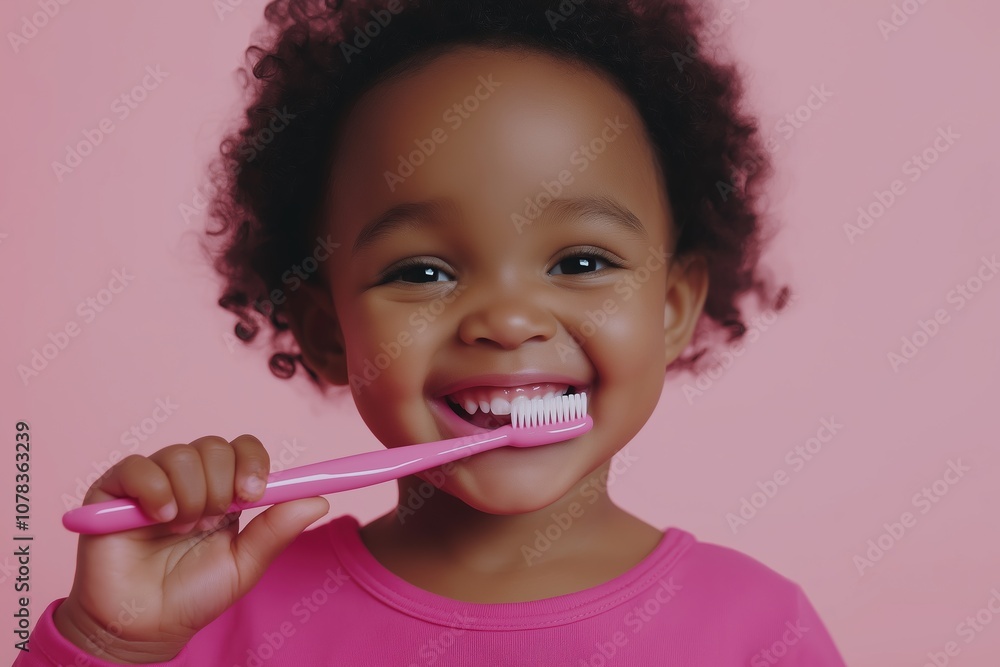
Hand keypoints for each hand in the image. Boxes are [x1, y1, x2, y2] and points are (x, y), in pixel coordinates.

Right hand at [53, 434, 328, 663]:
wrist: (144, 627)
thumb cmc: (193, 595)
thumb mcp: (244, 565)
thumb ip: (276, 531)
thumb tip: (320, 499)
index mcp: (222, 491)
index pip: (243, 449)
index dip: (252, 462)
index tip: (254, 492)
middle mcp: (188, 479)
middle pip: (215, 446)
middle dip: (221, 485)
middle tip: (212, 520)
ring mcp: (152, 480)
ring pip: (181, 454)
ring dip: (190, 494)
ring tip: (181, 528)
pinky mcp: (113, 489)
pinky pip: (138, 466)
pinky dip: (155, 490)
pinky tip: (159, 518)